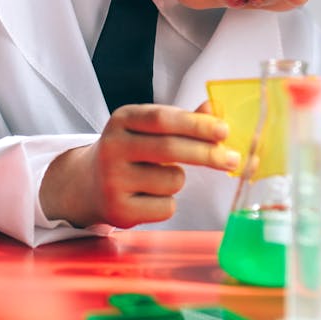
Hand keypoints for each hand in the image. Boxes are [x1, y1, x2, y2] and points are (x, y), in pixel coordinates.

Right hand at [40, 104, 239, 228]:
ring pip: (172, 181)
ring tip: (160, 178)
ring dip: (180, 180)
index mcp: (122, 119)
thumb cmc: (130, 151)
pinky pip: (165, 207)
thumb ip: (181, 120)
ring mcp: (112, 180)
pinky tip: (149, 197)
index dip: (196, 124)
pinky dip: (168, 203)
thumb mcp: (148, 129)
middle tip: (232, 159)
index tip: (224, 131)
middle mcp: (112, 147)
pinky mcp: (118, 210)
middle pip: (170, 149)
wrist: (87, 184)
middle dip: (207, 154)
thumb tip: (214, 109)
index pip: (163, 118)